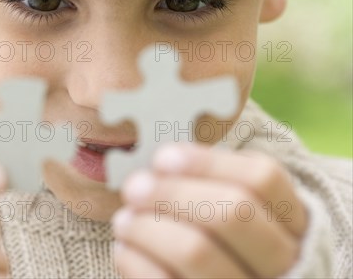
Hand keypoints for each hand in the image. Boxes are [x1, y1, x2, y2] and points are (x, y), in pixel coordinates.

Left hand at [112, 143, 306, 277]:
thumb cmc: (223, 239)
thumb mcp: (232, 206)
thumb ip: (206, 181)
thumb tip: (156, 160)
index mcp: (293, 221)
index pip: (262, 178)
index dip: (208, 162)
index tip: (162, 156)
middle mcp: (284, 260)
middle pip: (232, 213)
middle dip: (172, 194)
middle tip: (134, 187)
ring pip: (196, 252)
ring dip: (147, 228)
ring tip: (124, 220)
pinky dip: (137, 262)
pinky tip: (126, 249)